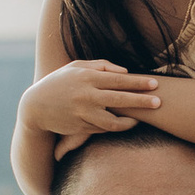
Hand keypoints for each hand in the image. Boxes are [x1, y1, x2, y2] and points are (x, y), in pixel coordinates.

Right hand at [21, 61, 162, 146]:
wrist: (35, 106)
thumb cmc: (59, 82)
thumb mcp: (76, 67)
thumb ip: (101, 66)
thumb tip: (125, 71)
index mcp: (87, 77)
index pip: (119, 80)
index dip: (139, 82)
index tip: (155, 84)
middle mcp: (86, 95)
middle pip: (121, 99)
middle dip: (142, 101)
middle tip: (159, 102)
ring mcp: (83, 113)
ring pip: (113, 120)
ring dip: (131, 120)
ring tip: (141, 118)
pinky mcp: (80, 127)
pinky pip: (103, 128)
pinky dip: (116, 127)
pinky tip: (126, 124)